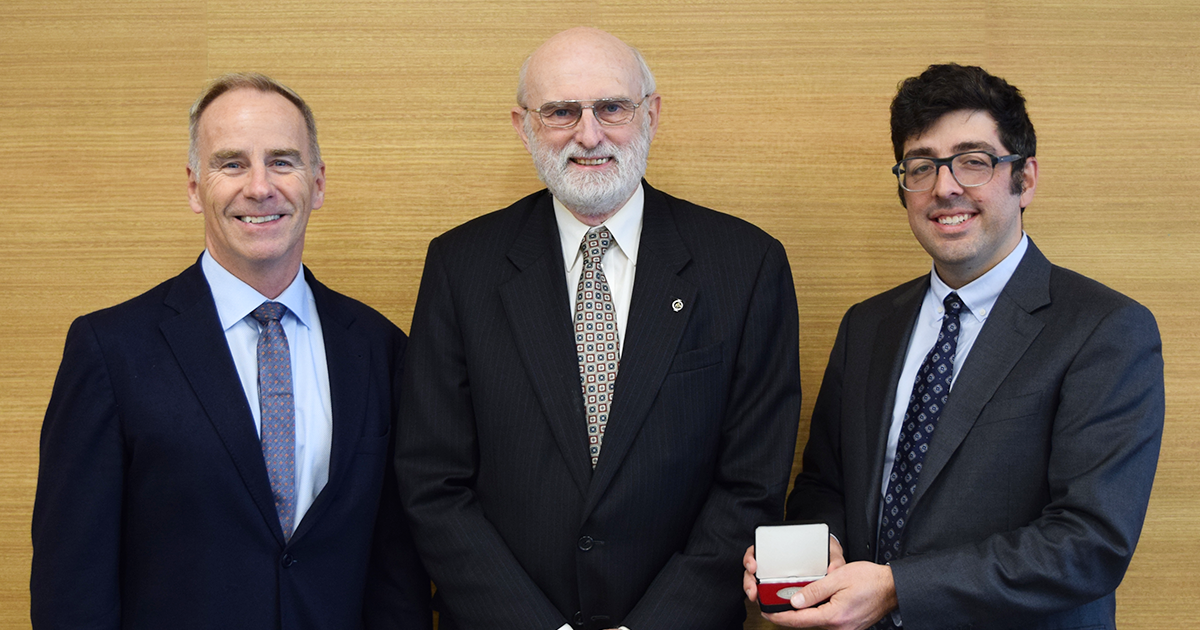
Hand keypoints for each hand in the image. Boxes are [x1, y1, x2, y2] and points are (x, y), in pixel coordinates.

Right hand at [744, 536, 846, 603]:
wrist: (828, 560)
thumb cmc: (825, 552)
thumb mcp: (830, 551)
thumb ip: (834, 559)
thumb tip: (833, 569)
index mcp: (783, 549)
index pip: (760, 549)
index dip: (752, 557)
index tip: (754, 565)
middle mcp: (775, 561)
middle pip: (753, 568)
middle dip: (749, 579)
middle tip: (753, 587)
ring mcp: (774, 574)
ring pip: (756, 581)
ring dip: (752, 589)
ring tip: (755, 596)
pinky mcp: (779, 587)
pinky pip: (767, 593)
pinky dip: (763, 598)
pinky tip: (763, 602)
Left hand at [761, 561, 896, 629]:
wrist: (893, 588)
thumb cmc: (870, 580)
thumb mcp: (838, 578)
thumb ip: (814, 591)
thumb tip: (795, 602)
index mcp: (834, 616)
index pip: (799, 620)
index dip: (780, 617)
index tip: (766, 612)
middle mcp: (839, 628)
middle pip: (806, 624)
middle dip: (788, 615)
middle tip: (773, 606)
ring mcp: (845, 629)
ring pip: (816, 623)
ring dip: (802, 615)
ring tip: (789, 603)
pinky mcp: (849, 627)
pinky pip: (826, 622)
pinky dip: (815, 614)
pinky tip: (810, 605)